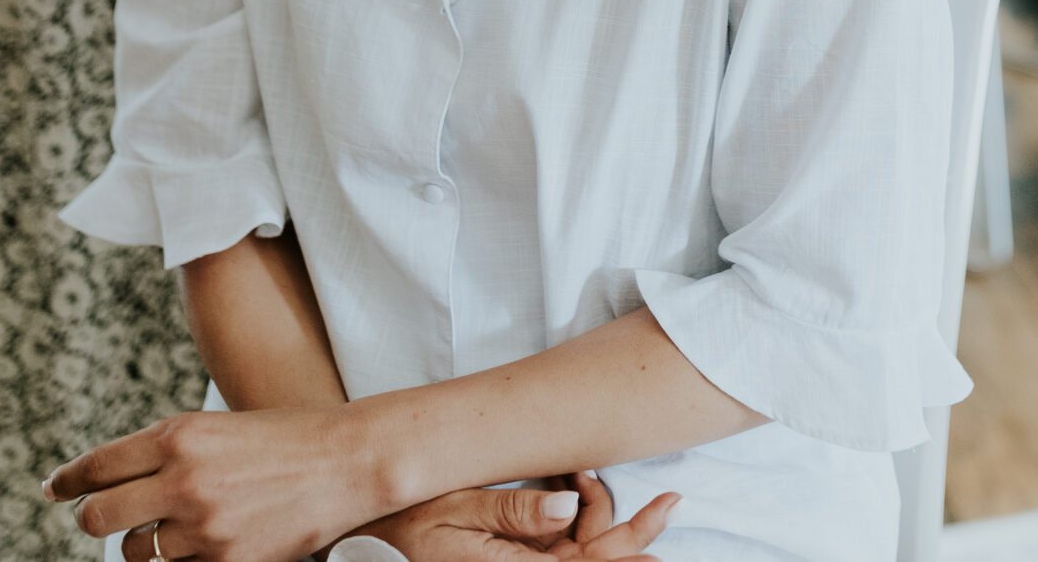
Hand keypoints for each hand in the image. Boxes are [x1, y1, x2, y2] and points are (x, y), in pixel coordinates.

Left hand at [44, 407, 373, 561]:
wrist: (348, 462)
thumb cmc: (286, 438)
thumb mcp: (218, 427)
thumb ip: (169, 450)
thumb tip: (116, 480)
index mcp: (179, 434)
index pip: (98, 466)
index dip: (68, 481)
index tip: (54, 489)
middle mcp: (183, 478)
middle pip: (99, 517)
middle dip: (92, 519)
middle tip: (98, 517)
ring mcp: (203, 525)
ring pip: (138, 551)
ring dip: (143, 544)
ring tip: (168, 530)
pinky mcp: (226, 560)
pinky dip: (185, 558)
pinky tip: (204, 542)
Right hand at [348, 473, 677, 560]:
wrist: (367, 545)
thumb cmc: (404, 520)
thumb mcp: (454, 507)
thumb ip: (513, 511)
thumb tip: (569, 507)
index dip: (629, 549)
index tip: (663, 522)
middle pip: (592, 561)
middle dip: (635, 540)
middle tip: (671, 503)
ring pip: (579, 554)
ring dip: (604, 524)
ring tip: (614, 484)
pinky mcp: (510, 559)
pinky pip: (556, 548)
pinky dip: (578, 524)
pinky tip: (581, 491)